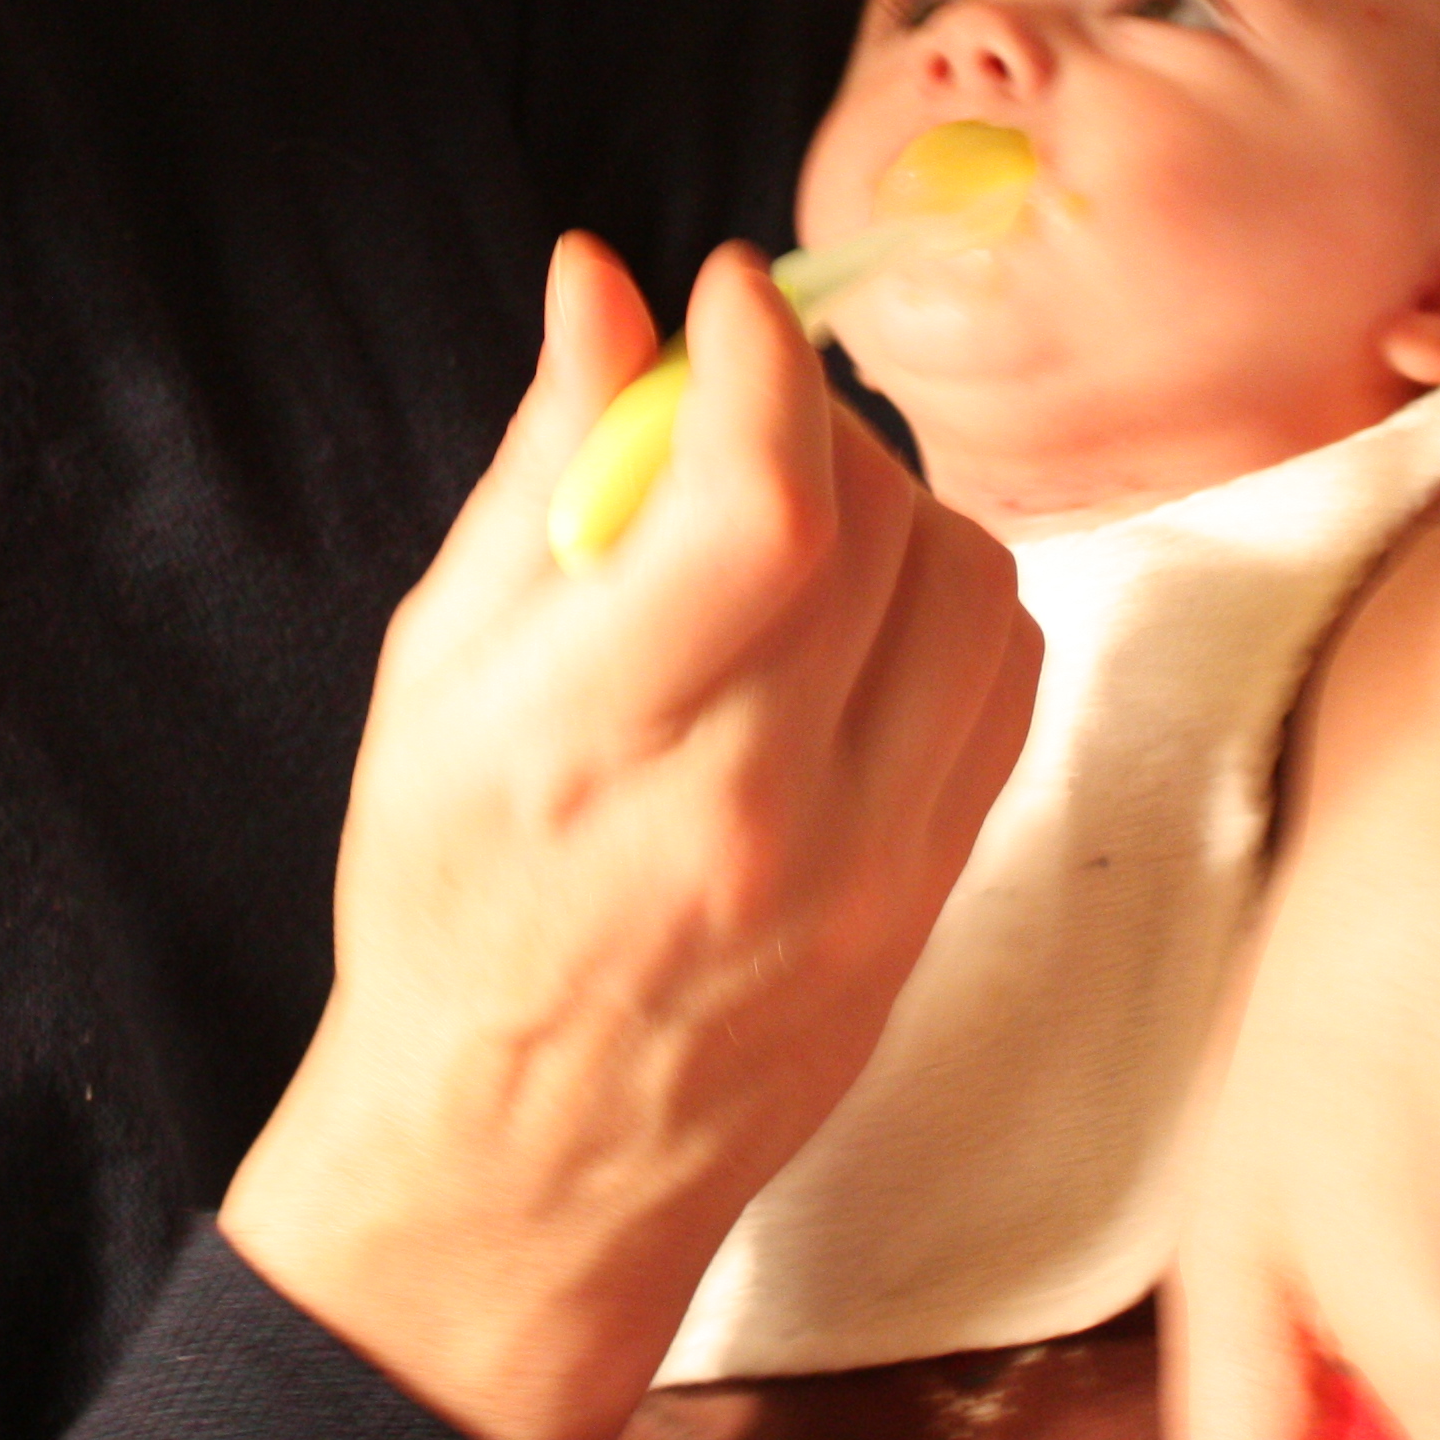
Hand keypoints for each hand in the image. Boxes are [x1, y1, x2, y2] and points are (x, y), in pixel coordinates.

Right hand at [223, 234, 1044, 1439]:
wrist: (522, 1158)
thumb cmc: (449, 903)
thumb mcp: (436, 673)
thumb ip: (540, 470)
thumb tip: (602, 281)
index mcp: (593, 747)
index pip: (753, 505)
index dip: (762, 358)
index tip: (733, 294)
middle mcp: (753, 811)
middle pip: (869, 525)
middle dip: (809, 414)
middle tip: (736, 408)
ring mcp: (867, 867)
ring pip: (968, 587)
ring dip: (891, 503)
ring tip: (791, 519)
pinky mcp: (933, 894)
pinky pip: (1003, 679)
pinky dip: (946, 602)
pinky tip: (854, 614)